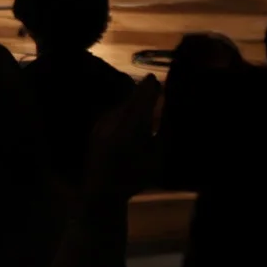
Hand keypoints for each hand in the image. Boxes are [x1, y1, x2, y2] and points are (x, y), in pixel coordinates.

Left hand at [84, 75, 159, 203]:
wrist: (102, 189)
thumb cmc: (135, 175)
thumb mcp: (157, 155)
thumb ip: (163, 131)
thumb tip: (171, 111)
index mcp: (130, 125)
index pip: (141, 98)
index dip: (149, 87)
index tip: (157, 77)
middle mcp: (113, 119)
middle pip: (130, 99)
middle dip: (142, 91)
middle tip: (154, 84)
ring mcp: (101, 122)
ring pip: (121, 105)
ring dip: (133, 101)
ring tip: (146, 97)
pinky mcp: (96, 127)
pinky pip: (113, 113)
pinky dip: (124, 110)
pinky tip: (132, 115)